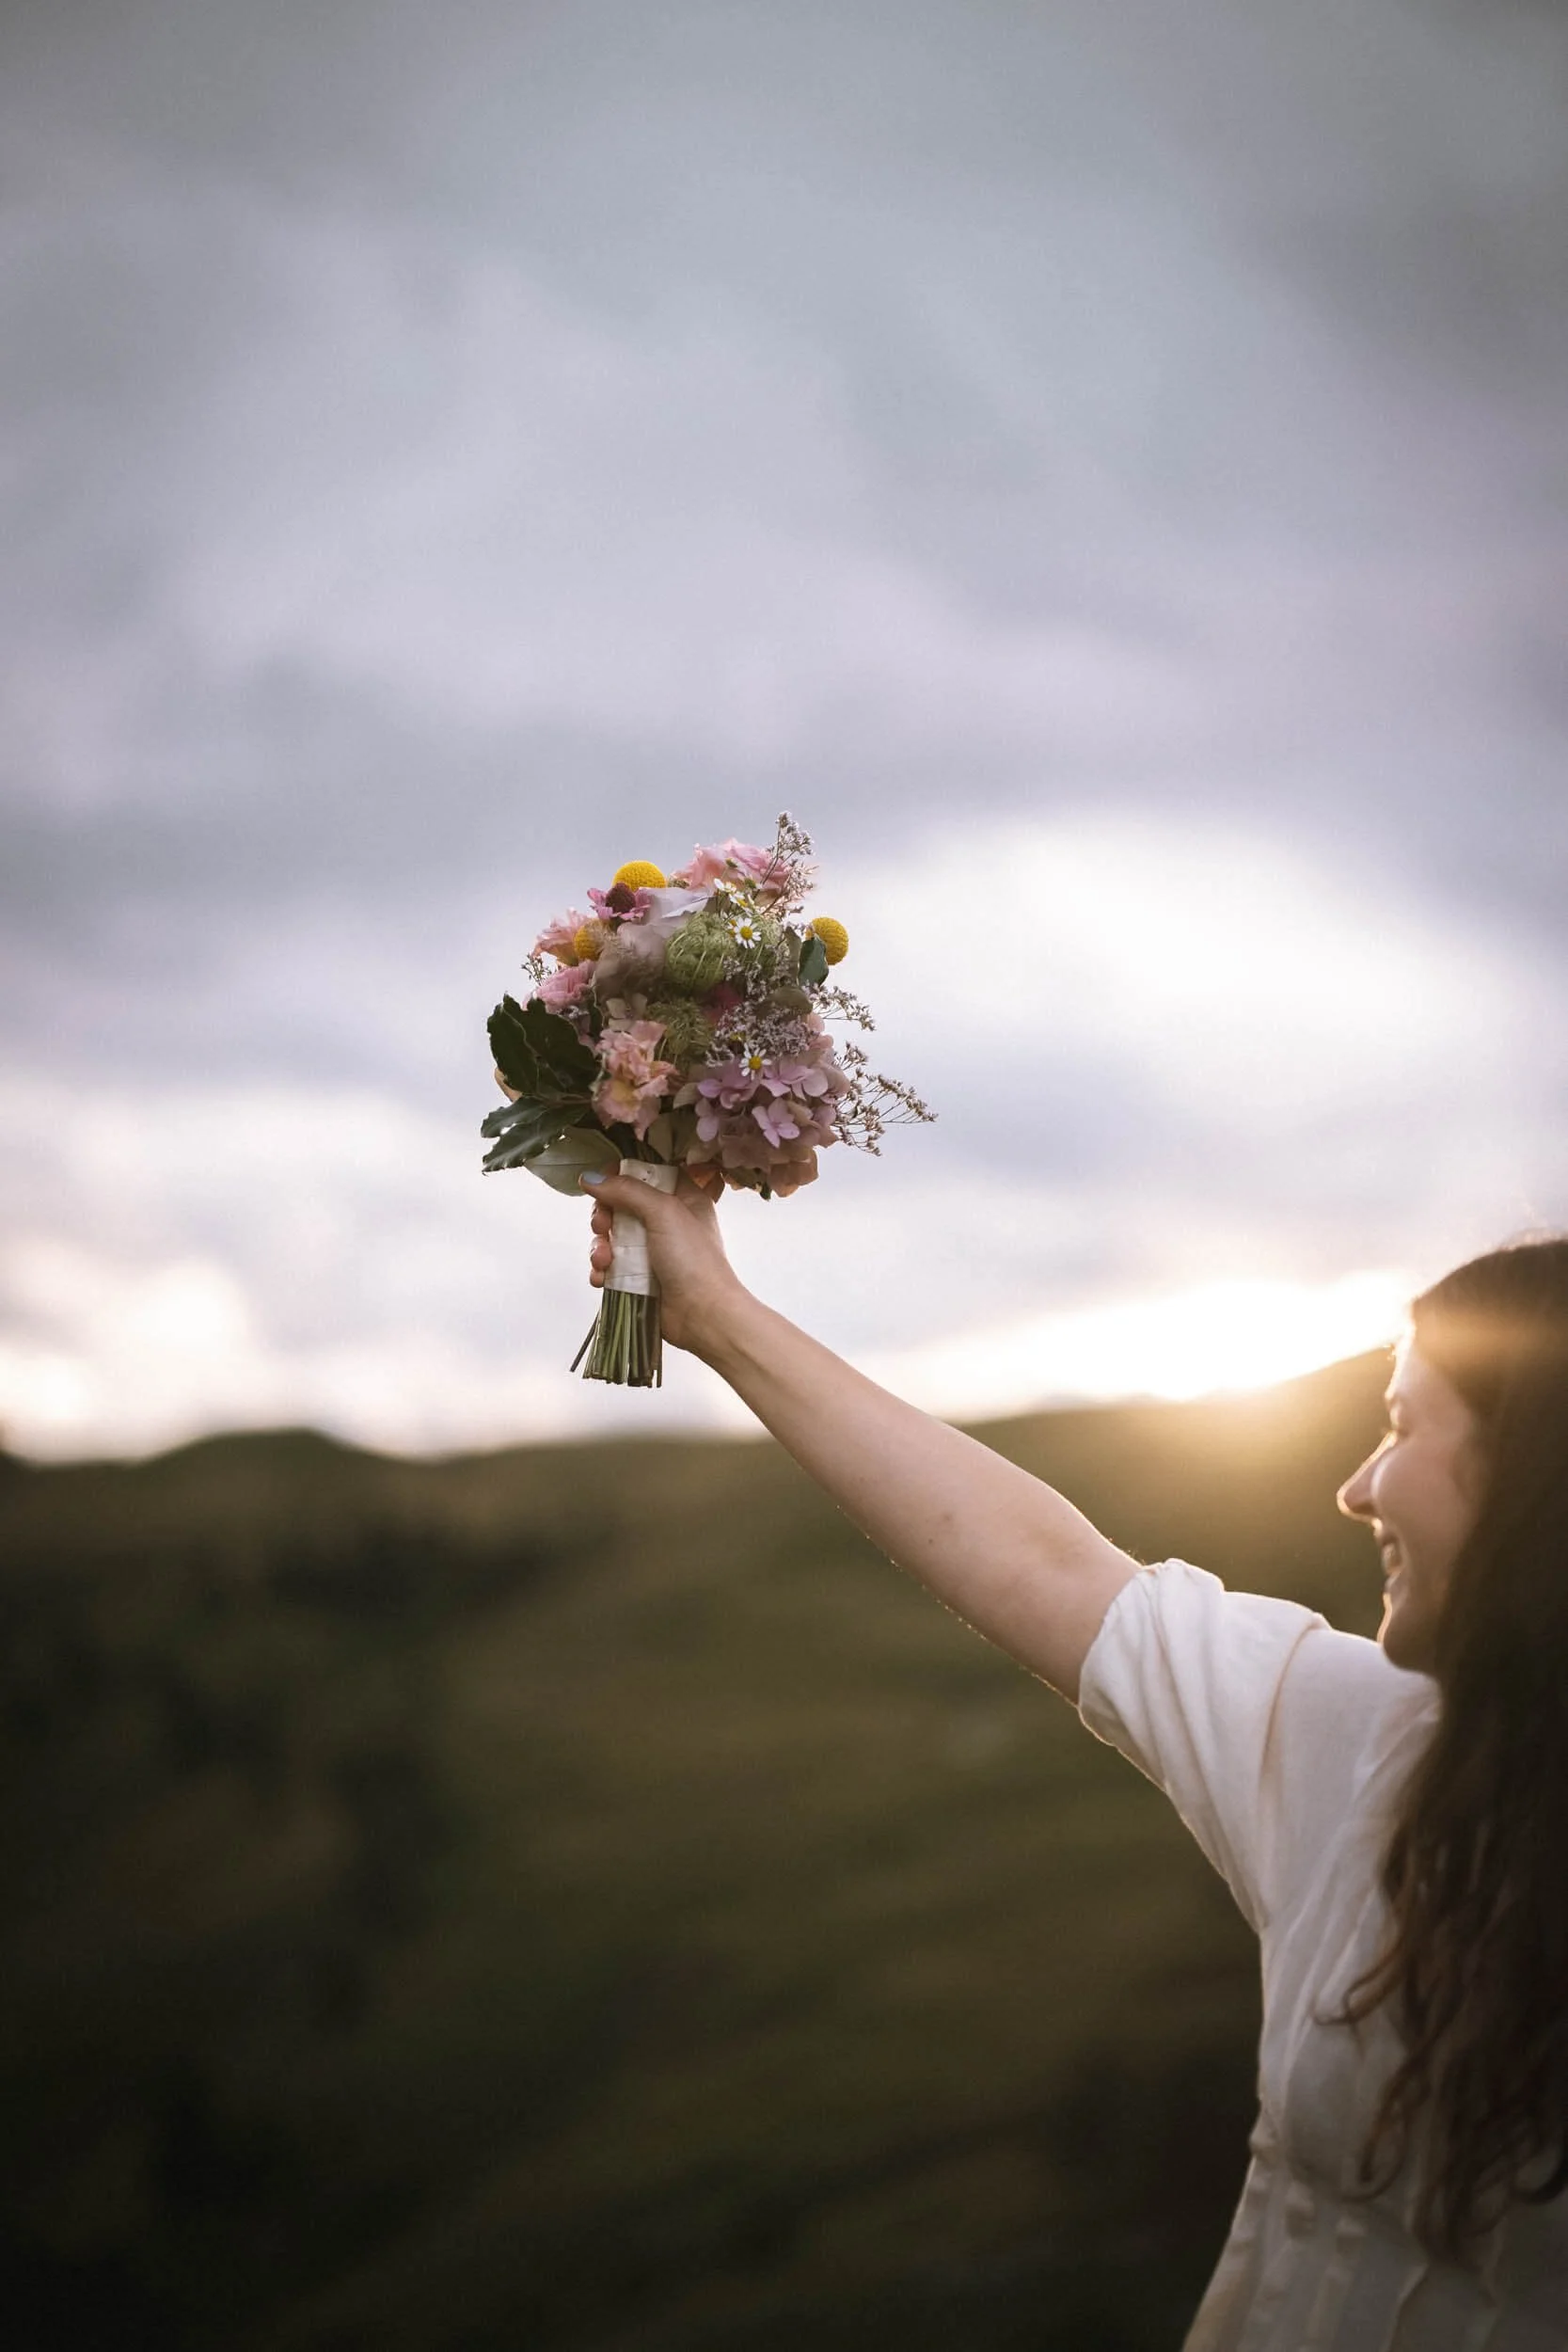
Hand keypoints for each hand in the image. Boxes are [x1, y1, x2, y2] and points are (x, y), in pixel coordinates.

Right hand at [585, 1169, 746, 1357]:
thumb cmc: (694, 1259)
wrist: (702, 1314)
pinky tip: (602, 1277)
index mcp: (681, 1199)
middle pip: (622, 1204)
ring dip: (600, 1245)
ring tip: (605, 1259)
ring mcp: (651, 1250)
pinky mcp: (638, 1276)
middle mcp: (665, 1222)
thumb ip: (627, 1190)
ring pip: (611, 1236)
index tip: (604, 1180)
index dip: (623, 1174)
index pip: (647, 1174)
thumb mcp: (664, 1212)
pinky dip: (602, 1269)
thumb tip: (591, 1177)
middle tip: (603, 1225)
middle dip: (605, 1214)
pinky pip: (610, 1266)